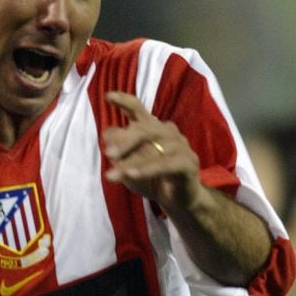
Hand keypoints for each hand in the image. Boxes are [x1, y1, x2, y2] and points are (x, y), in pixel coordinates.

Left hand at [103, 91, 201, 210]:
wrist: (177, 198)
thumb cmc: (149, 176)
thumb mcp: (127, 163)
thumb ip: (117, 148)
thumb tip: (106, 133)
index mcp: (150, 127)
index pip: (137, 108)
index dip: (124, 101)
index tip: (109, 96)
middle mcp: (166, 131)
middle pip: (144, 129)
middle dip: (124, 141)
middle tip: (108, 154)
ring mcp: (180, 145)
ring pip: (153, 148)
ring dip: (131, 162)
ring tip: (113, 175)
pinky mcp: (188, 162)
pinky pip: (165, 164)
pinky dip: (147, 169)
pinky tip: (131, 175)